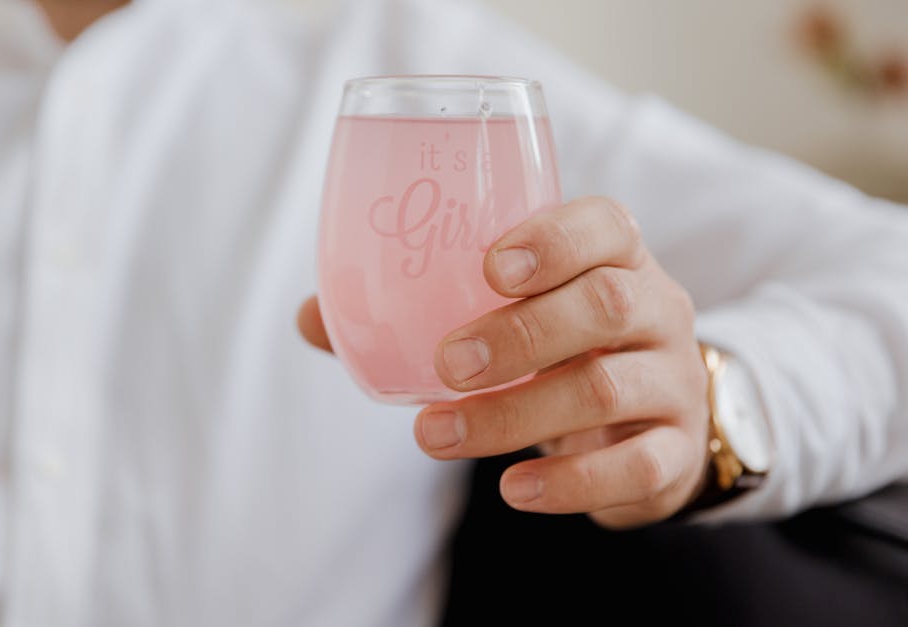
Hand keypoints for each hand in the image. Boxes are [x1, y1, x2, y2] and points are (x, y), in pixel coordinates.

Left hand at [298, 197, 710, 528]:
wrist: (645, 416)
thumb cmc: (556, 344)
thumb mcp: (506, 313)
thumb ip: (415, 311)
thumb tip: (312, 317)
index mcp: (613, 256)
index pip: (603, 225)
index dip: (553, 239)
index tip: (489, 267)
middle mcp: (656, 308)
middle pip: (605, 305)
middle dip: (521, 334)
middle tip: (447, 364)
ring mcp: (672, 379)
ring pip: (607, 388)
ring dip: (515, 414)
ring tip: (437, 435)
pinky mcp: (675, 449)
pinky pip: (637, 467)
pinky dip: (571, 482)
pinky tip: (514, 489)